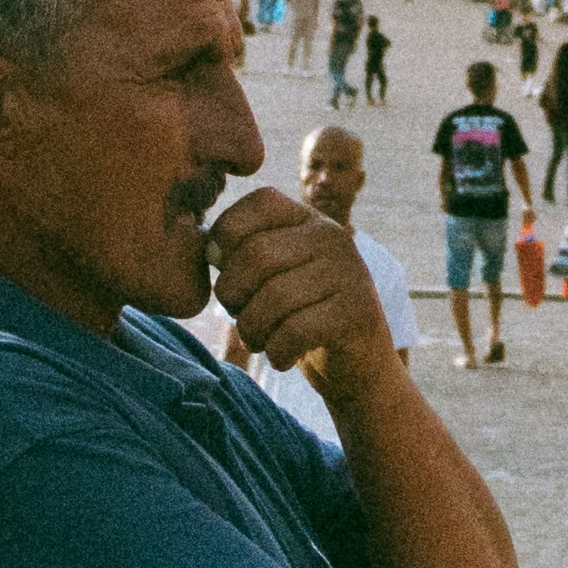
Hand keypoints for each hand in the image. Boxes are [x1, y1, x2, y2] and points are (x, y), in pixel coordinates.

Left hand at [206, 191, 395, 377]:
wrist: (358, 365)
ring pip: (274, 297)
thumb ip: (240, 256)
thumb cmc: (300, 316)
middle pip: (257, 255)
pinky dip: (277, 352)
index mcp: (309, 219)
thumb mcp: (272, 277)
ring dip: (252, 330)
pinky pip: (295, 331)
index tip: (226, 272)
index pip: (259, 203)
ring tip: (257, 341)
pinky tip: (282, 358)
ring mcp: (349, 273)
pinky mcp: (356, 313)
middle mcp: (333, 237)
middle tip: (239, 317)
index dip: (226, 236)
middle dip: (232, 295)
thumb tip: (209, 250)